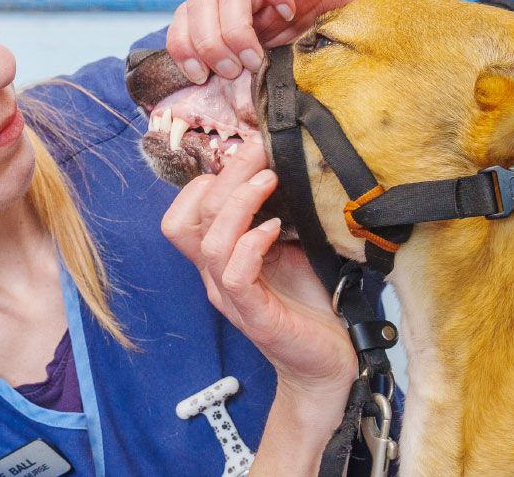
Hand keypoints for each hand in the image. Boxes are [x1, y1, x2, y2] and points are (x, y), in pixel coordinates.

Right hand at [160, 140, 357, 392]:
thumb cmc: (311, 302)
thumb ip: (276, 215)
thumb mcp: (291, 247)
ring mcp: (231, 295)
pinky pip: (234, 274)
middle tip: (261, 151)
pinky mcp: (254, 315)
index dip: (210, 178)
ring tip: (269, 181)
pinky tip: (275, 230)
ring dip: (238, 203)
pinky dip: (251, 245)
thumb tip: (282, 166)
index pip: (185, 211)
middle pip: (194, 216)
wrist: (328, 360)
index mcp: (220, 257)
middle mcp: (216, 274)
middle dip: (227, 175)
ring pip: (209, 242)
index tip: (250, 156)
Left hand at [166, 0, 381, 83]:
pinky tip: (287, 13)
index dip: (182, 45)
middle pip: (198, 1)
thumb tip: (205, 133)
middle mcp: (246, 10)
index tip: (201, 76)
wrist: (376, 63)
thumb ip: (244, 103)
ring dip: (234, 27)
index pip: (184, 22)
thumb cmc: (321, 86)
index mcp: (229, 35)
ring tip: (257, 57)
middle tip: (236, 71)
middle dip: (208, 41)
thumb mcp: (274, 98)